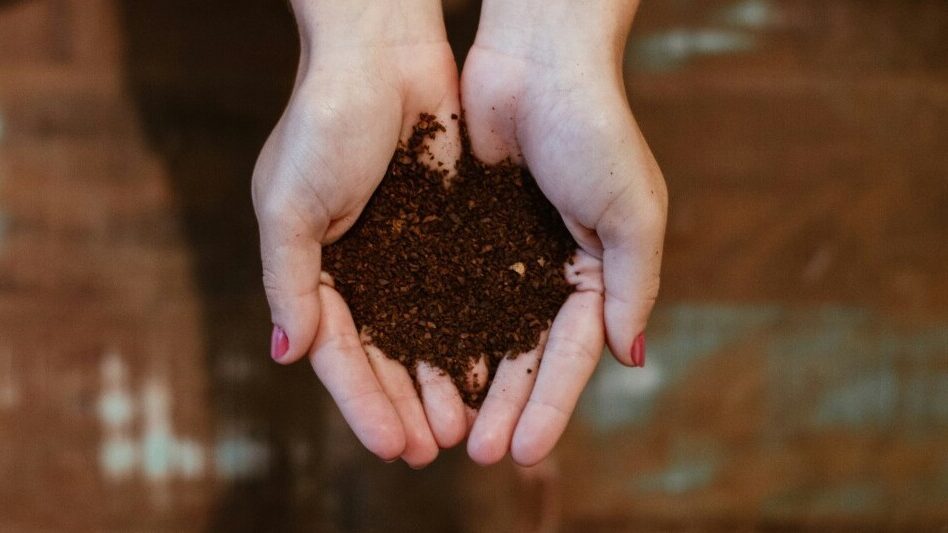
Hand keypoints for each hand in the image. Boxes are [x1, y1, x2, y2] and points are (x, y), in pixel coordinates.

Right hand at [252, 0, 465, 466]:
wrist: (384, 54)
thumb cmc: (325, 120)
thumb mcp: (289, 204)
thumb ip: (290, 280)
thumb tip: (288, 353)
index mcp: (315, 267)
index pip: (338, 351)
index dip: (363, 402)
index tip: (391, 446)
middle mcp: (361, 268)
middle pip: (384, 354)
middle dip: (406, 404)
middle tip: (434, 449)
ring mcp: (406, 253)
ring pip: (425, 333)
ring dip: (441, 380)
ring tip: (465, 425)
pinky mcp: (448, 232)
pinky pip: (461, 293)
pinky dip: (471, 331)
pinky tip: (490, 367)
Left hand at [460, 0, 666, 465]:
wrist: (536, 58)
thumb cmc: (595, 128)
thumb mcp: (632, 213)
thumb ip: (632, 286)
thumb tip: (633, 358)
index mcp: (595, 271)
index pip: (573, 354)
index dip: (551, 404)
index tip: (527, 450)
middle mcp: (548, 269)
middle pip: (523, 354)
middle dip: (504, 405)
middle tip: (480, 454)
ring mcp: (503, 251)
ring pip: (481, 331)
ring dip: (467, 381)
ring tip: (445, 428)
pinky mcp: (462, 228)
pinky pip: (448, 290)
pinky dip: (437, 329)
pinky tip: (419, 367)